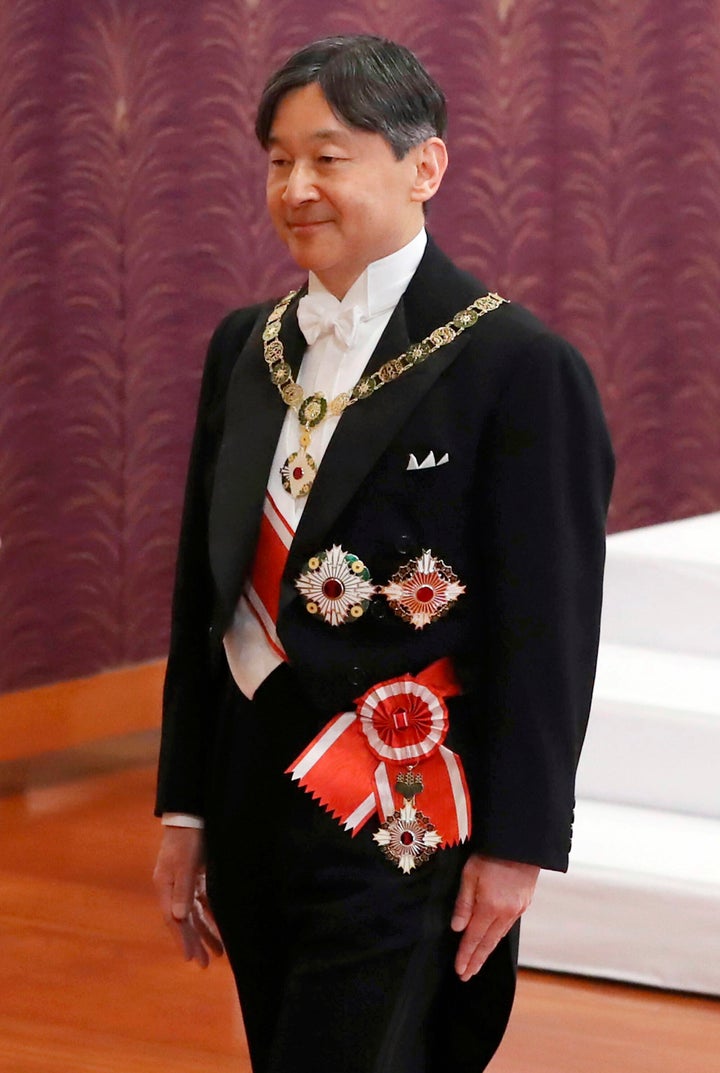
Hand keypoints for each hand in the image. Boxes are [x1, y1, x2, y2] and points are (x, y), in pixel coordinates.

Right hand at [153, 826, 223, 967]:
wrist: (191, 815)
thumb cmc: (186, 838)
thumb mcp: (184, 863)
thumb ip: (182, 890)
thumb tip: (178, 918)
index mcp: (165, 887)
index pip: (173, 920)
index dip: (181, 939)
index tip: (190, 958)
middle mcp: (173, 889)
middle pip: (184, 921)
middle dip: (195, 942)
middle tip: (204, 964)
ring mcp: (185, 883)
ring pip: (195, 914)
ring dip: (205, 932)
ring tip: (218, 953)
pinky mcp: (197, 877)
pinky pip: (204, 902)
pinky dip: (212, 915)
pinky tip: (221, 927)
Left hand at [450, 853, 538, 981]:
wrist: (521, 844)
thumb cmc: (492, 854)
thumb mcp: (470, 875)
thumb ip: (464, 903)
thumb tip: (457, 928)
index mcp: (490, 907)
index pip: (474, 938)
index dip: (466, 955)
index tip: (460, 969)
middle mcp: (506, 913)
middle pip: (488, 943)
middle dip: (476, 960)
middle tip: (466, 975)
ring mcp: (517, 910)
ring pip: (499, 937)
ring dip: (487, 951)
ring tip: (477, 963)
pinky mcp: (524, 904)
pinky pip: (508, 927)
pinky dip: (498, 937)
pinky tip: (492, 940)